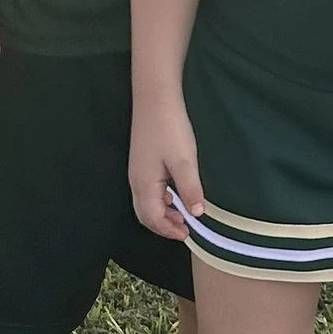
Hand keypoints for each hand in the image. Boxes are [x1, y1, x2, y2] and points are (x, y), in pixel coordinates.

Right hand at [129, 96, 202, 238]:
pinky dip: (160, 200)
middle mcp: (136, 181)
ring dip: (162, 213)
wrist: (155, 99)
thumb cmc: (169, 129)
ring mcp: (136, 171)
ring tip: (182, 214)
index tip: (187, 234)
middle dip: (164, 225)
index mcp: (144, 184)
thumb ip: (190, 189)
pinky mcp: (141, 163)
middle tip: (184, 229)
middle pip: (145, 214)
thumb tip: (196, 213)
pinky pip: (147, 191)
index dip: (168, 230)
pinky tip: (173, 194)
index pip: (152, 219)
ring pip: (145, 203)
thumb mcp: (185, 161)